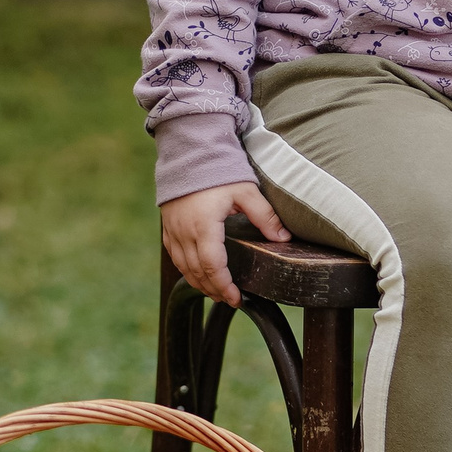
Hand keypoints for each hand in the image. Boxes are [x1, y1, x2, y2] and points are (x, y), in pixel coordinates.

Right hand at [160, 181, 289, 306]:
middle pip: (197, 272)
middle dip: (213, 290)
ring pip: (183, 267)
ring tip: (216, 293)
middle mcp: (185, 231)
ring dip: (199, 283)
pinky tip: (197, 274)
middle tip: (230, 300)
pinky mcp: (168, 226)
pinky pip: (175, 256)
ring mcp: (173, 230)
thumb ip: (265, 216)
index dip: (224, 286)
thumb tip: (284, 239)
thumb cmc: (217, 169)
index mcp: (204, 225)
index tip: (236, 298)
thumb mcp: (246, 190)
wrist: (189, 151)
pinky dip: (186, 269)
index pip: (212, 266)